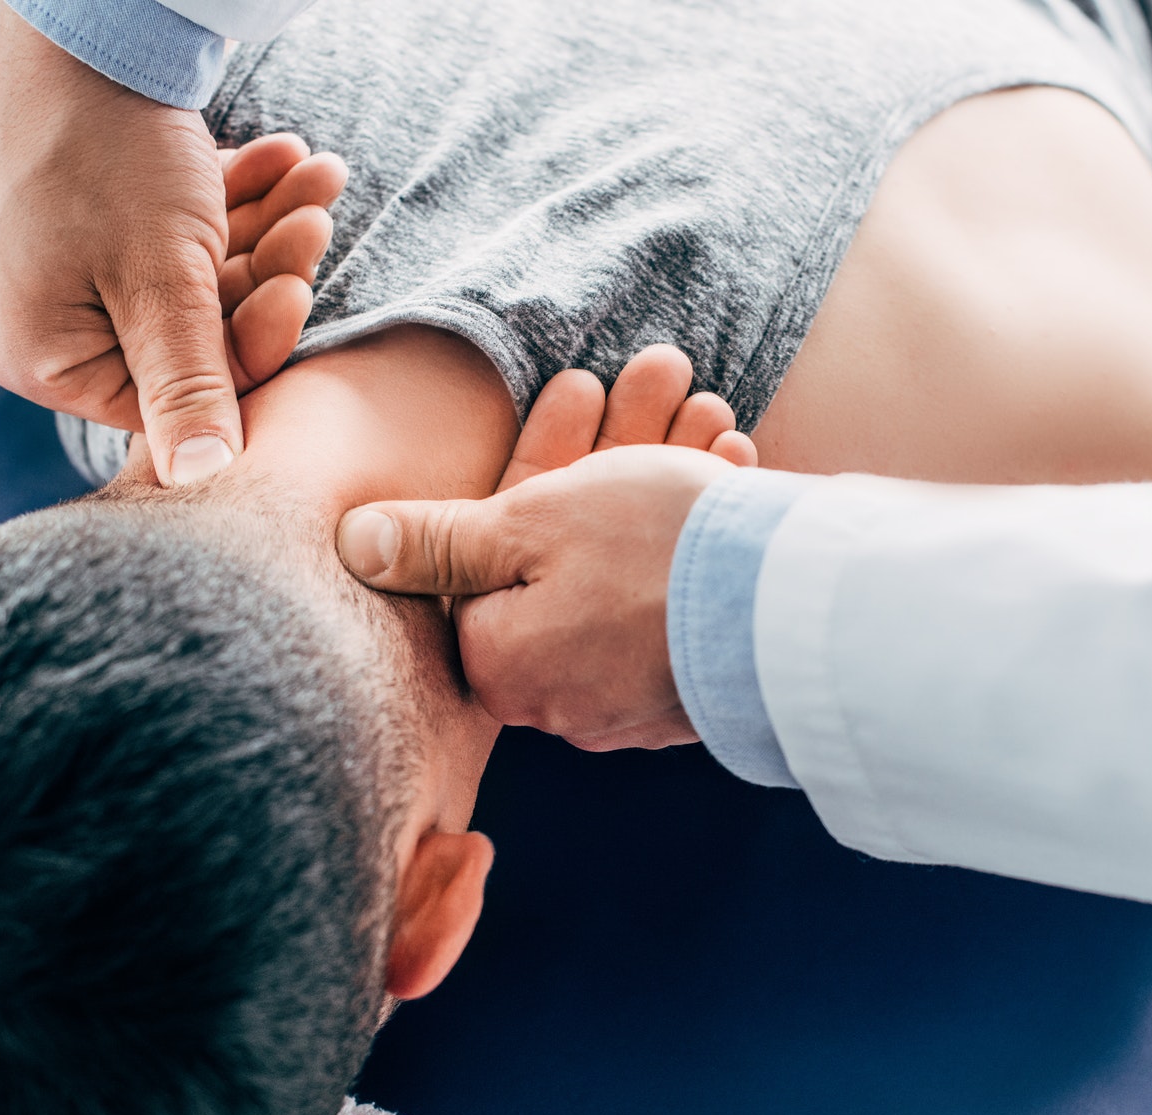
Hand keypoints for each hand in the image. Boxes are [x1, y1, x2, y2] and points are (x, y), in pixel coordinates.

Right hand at [0, 4, 343, 484]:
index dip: (251, 349)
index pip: (179, 398)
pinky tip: (290, 157)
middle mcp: (61, 326)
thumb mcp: (160, 283)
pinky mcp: (114, 222)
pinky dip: (245, 199)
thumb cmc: (109, 156)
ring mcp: (85, 271)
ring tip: (315, 175)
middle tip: (316, 221)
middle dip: (270, 273)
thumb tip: (203, 482)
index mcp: (51, 360)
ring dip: (273, 229)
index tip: (296, 288)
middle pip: (200, 336)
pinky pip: (194, 233)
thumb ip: (189, 384)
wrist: (84, 26)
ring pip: (208, 278)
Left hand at [338, 347, 752, 749]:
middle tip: (661, 375)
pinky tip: (727, 466)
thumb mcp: (530, 523)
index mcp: (501, 662)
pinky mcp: (692, 694)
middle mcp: (558, 698)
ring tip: (706, 407)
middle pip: (562, 555)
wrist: (799, 612)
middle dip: (610, 451)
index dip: (537, 457)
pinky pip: (672, 599)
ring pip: (625, 566)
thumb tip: (352, 548)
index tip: (580, 387)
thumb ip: (439, 540)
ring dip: (661, 475)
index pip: (485, 557)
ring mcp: (630, 702)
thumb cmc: (656, 554)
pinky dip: (693, 532)